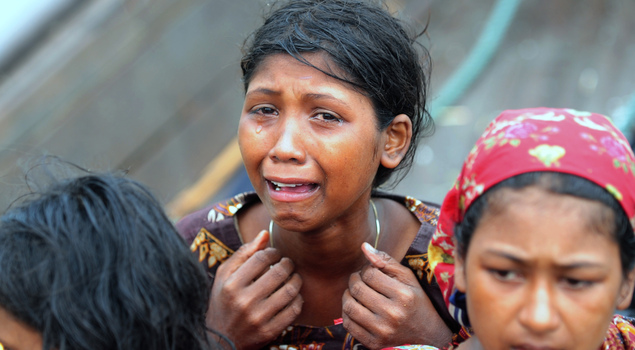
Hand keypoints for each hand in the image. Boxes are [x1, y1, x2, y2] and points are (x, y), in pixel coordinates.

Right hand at [207, 230, 302, 348]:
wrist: (219, 340)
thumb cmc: (223, 301)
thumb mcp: (224, 276)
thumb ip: (243, 253)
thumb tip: (265, 234)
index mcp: (231, 285)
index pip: (261, 258)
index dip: (273, 252)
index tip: (275, 254)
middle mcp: (244, 301)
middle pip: (278, 273)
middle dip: (288, 263)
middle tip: (287, 263)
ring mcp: (257, 318)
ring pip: (289, 290)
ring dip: (296, 279)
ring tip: (293, 277)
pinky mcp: (269, 332)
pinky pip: (293, 310)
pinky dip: (298, 299)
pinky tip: (293, 295)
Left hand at [342, 242, 451, 348]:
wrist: (427, 334)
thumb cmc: (416, 301)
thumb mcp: (408, 278)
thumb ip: (386, 261)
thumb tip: (364, 247)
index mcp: (403, 295)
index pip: (369, 274)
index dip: (366, 269)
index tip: (370, 272)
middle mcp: (392, 314)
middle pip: (357, 289)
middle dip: (354, 279)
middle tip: (360, 279)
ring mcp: (382, 331)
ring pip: (349, 306)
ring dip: (348, 295)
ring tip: (356, 292)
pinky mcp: (373, 343)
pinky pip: (348, 324)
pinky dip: (347, 313)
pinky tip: (357, 307)